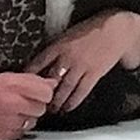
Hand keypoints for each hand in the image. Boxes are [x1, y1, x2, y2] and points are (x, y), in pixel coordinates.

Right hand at [0, 72, 55, 139]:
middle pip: (42, 106)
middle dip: (36, 103)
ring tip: (13, 111)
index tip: (40, 91)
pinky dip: (19, 127)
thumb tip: (51, 83)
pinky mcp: (6, 136)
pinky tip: (7, 120)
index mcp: (13, 86)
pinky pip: (24, 132)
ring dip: (28, 116)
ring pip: (34, 120)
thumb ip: (30, 79)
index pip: (47, 91)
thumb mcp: (4, 78)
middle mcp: (13, 103)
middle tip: (23, 101)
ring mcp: (10, 121)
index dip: (45, 91)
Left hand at [24, 9, 139, 113]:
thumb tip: (43, 63)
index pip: (38, 62)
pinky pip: (81, 92)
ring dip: (57, 102)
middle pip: (50, 80)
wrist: (116, 29)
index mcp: (59, 45)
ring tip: (52, 110)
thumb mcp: (69, 34)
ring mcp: (81, 66)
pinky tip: (68, 107)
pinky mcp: (94, 74)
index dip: (30, 75)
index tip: (23, 84)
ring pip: (64, 89)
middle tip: (37, 103)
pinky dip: (73, 102)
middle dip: (42, 93)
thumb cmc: (92, 29)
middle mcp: (68, 57)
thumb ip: (57, 48)